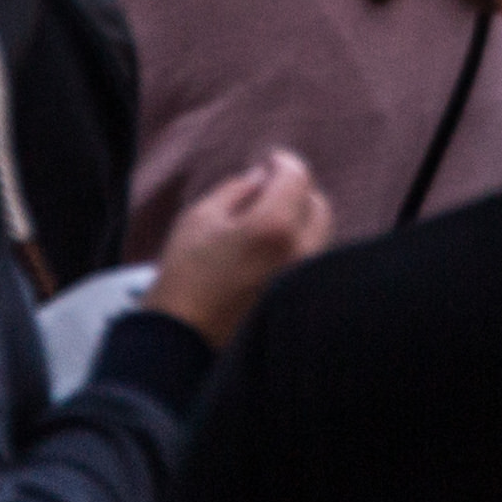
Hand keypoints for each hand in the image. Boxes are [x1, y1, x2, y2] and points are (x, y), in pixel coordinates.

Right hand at [140, 148, 331, 348]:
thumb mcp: (200, 218)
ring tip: (267, 218)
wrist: (182, 340)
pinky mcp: (299, 298)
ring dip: (300, 218)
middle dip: (296, 190)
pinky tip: (271, 247)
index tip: (270, 160)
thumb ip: (236, 189)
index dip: (284, 162)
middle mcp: (300, 251)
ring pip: (319, 233)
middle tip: (269, 188)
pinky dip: (299, 243)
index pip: (297, 177)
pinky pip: (311, 259)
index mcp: (274, 226)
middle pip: (317, 204)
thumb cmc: (185, 276)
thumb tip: (262, 177)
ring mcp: (303, 278)